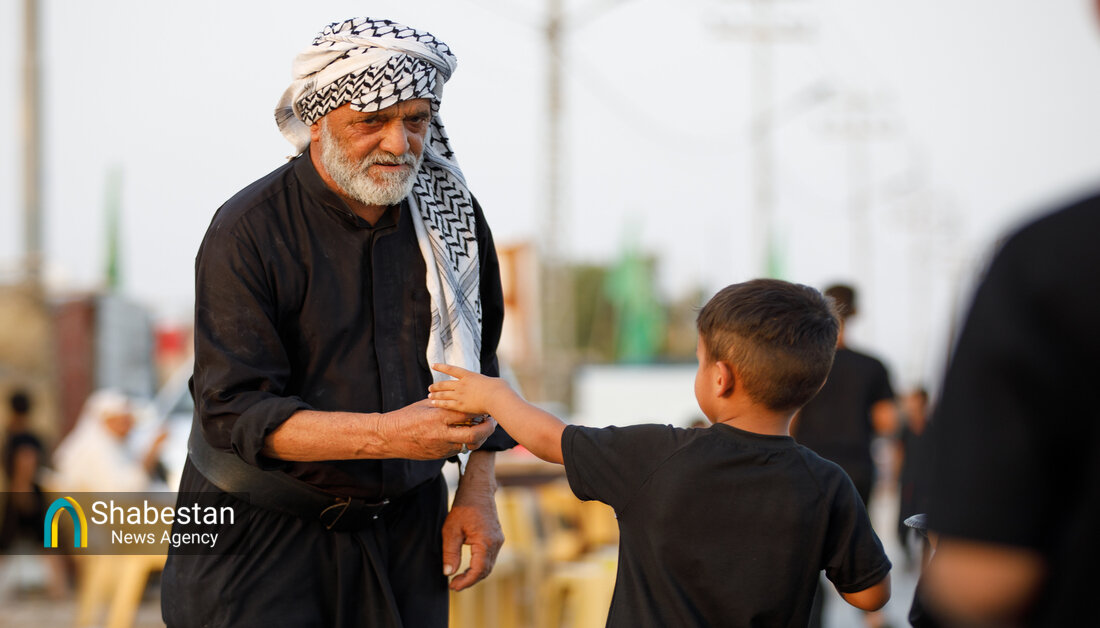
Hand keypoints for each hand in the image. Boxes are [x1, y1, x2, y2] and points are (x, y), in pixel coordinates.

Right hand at [381, 399, 497, 459]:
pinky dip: (466, 443)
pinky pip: (458, 450)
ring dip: (479, 438)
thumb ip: (443, 403)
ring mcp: (440, 447)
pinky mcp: (438, 455)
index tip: (486, 406)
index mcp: (438, 417)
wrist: (389, 437)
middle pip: (473, 434)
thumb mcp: (424, 405)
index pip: (466, 413)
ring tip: (483, 429)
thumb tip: (460, 397)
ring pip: (468, 445)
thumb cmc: (406, 417)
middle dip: (487, 429)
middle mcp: (441, 433)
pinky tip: (468, 435)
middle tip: (493, 422)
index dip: (479, 410)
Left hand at [428, 364, 511, 415]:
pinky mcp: (460, 405)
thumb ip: (487, 383)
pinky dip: (438, 403)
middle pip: (444, 384)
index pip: (451, 369)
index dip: (441, 367)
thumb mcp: (493, 381)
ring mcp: (460, 395)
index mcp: (469, 375)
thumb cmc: (500, 388)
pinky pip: (446, 404)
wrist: (497, 396)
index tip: (433, 365)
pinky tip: (433, 403)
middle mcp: (461, 384)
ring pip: (443, 394)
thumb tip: (493, 385)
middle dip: (436, 386)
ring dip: (435, 394)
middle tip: (430, 387)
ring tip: (429, 395)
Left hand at [441, 451, 503, 590]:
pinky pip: (489, 558)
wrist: (478, 489)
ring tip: (458, 578)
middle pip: (485, 571)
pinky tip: (467, 567)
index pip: (478, 570)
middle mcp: (496, 542)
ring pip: (488, 565)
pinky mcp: (497, 538)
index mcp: (485, 541)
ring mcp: (499, 540)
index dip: (466, 582)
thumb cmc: (463, 506)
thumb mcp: (451, 530)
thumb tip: (448, 573)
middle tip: (453, 585)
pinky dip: (479, 566)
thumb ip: (450, 553)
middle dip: (470, 580)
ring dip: (474, 574)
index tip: (452, 586)